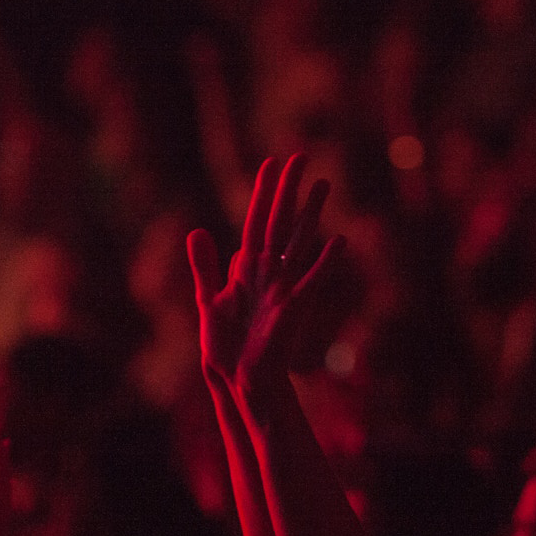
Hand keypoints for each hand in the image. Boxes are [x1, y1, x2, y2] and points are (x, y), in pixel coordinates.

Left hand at [187, 155, 345, 388]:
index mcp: (248, 267)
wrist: (237, 379)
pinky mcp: (294, 309)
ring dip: (310, 212)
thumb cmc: (226, 345)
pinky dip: (325, 261)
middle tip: (300, 156)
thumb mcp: (208, 300)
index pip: (257, 220)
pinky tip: (339, 241)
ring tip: (324, 183)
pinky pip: (312, 280)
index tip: (271, 163)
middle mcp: (269, 271)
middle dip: (289, 189)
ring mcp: (284, 287)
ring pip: (299, 241)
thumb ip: (204, 266)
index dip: (264, 192)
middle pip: (280, 221)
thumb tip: (196, 231)